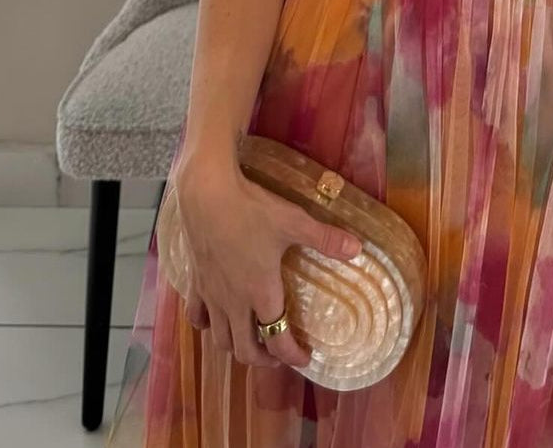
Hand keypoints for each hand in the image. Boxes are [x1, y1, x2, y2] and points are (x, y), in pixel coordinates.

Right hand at [173, 160, 362, 369]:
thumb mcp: (293, 222)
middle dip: (264, 359)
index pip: (278, 341)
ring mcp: (211, 294)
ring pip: (220, 339)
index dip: (293, 356)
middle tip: (279, 353)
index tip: (305, 358)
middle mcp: (234, 302)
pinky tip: (215, 317)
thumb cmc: (252, 209)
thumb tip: (358, 249)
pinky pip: (196, 315)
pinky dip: (207, 324)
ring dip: (236, 346)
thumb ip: (325, 239)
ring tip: (250, 339)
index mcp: (261, 293)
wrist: (207, 192)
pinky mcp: (194, 280)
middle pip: (244, 350)